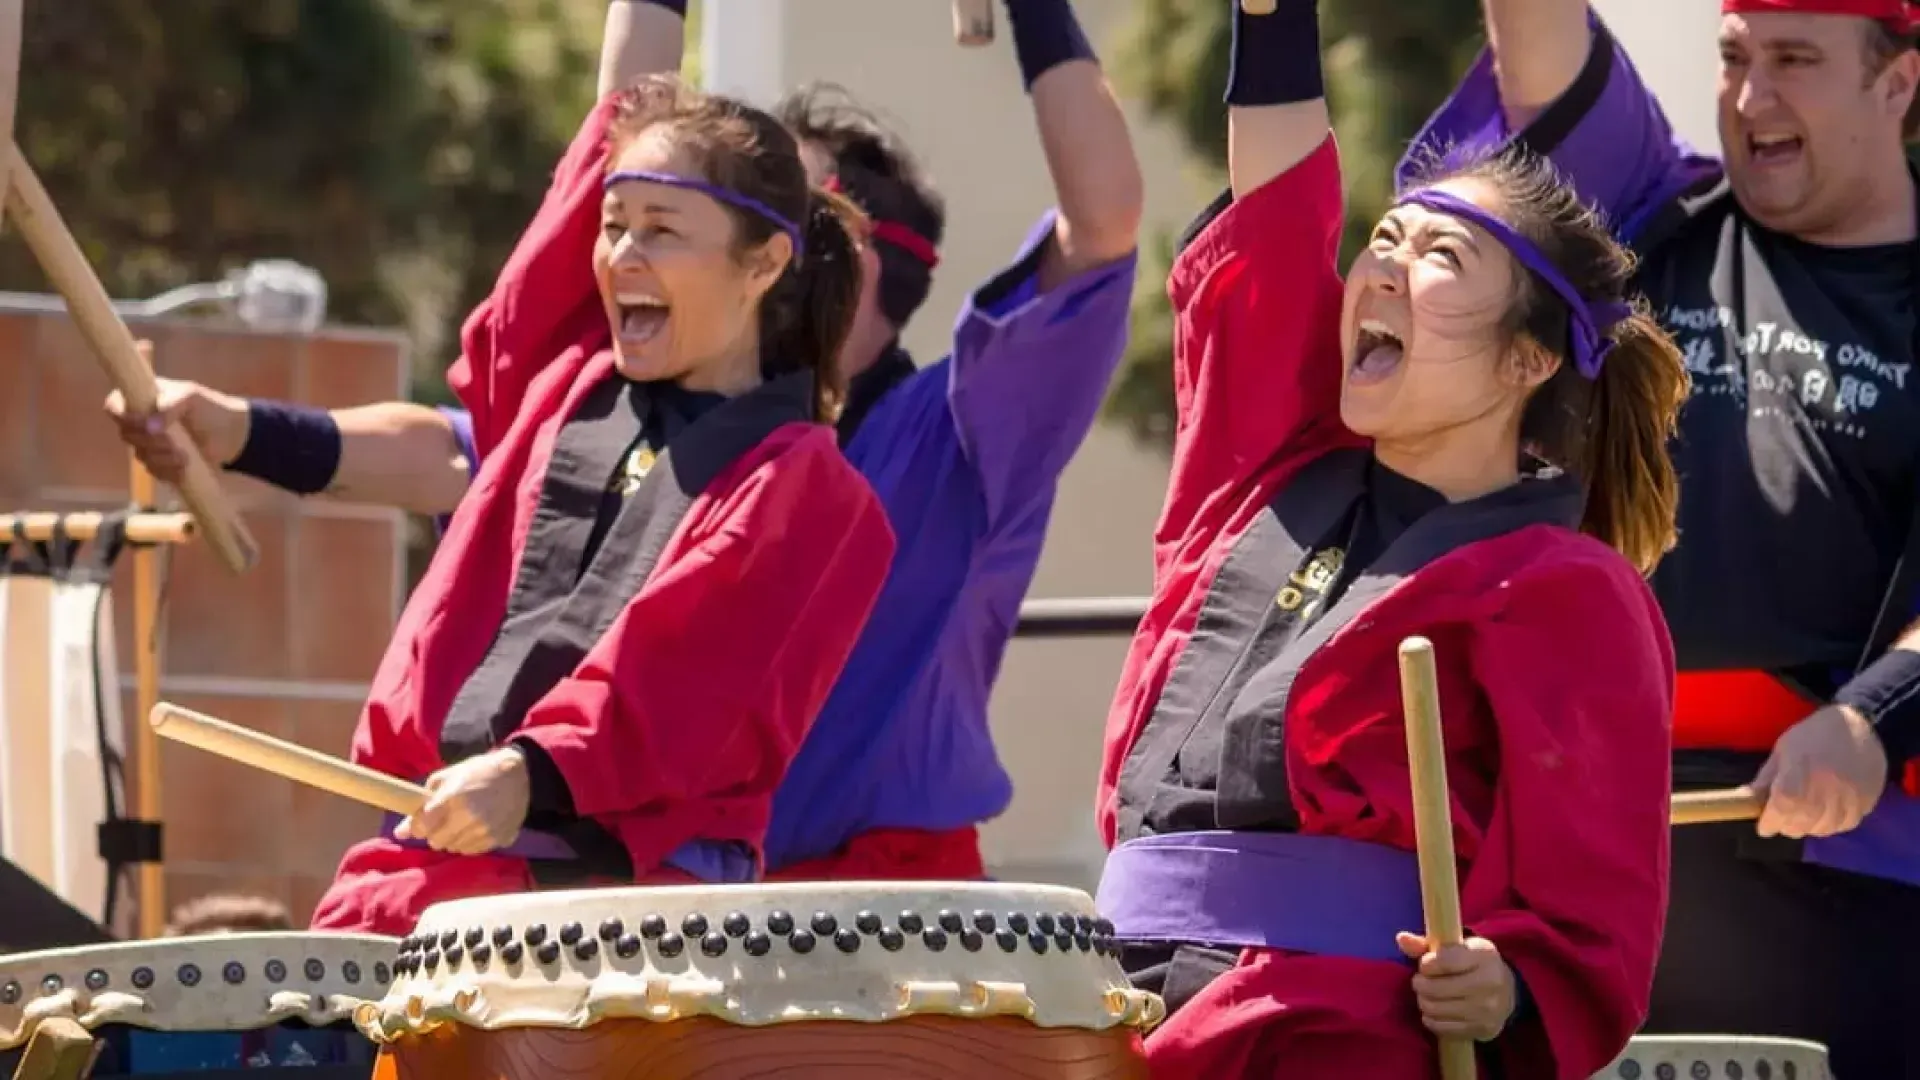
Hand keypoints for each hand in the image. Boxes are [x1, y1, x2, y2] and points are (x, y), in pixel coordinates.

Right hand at [103, 375, 249, 482]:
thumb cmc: (211, 409)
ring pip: (141, 456)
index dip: (122, 416)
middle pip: (126, 435)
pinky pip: (155, 471)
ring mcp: (151, 444)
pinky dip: (168, 471)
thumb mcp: (192, 398)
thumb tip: (149, 427)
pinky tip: (184, 467)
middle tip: (171, 441)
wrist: (233, 435)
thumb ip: (169, 406)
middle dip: (149, 441)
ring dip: (162, 458)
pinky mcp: (162, 463)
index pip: (114, 406)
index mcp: (142, 399)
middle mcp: (142, 421)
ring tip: (184, 456)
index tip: (142, 423)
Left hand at [393, 748, 531, 854]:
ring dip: (455, 838)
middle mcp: (469, 818)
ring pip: (455, 848)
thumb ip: (421, 805)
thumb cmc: (478, 771)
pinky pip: (474, 850)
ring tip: (465, 821)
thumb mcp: (446, 777)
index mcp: (453, 798)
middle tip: (447, 819)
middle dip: (437, 832)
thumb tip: (400, 833)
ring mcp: (486, 831)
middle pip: (436, 842)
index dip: (419, 825)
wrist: (520, 774)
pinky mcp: (499, 839)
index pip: (422, 827)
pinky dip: (472, 841)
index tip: (424, 820)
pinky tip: (478, 826)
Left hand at [1397, 932, 1516, 1041]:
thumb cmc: (1473, 965)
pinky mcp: (1482, 1029)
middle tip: (1420, 982)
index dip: (1426, 964)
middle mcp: (1489, 982)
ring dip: (1423, 1002)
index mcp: (1483, 955)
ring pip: (1435, 1009)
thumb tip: (1401, 939)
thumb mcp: (1456, 948)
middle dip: (1420, 984)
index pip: (1443, 961)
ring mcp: (1487, 1009)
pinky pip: (1442, 1028)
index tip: (1425, 965)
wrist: (1508, 994)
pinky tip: (1434, 1011)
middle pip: (1435, 988)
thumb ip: (1426, 944)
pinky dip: (1431, 1019)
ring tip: (1427, 996)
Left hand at [1753, 705, 1887, 838]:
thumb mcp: (1782, 751)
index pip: (1783, 808)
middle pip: (1803, 823)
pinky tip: (1825, 815)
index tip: (1764, 827)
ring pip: (1824, 828)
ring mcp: (1850, 797)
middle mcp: (1826, 789)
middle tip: (1782, 820)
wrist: (1858, 725)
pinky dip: (1832, 825)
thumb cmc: (1812, 735)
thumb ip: (1766, 779)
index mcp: (1800, 773)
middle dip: (1787, 826)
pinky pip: (1846, 824)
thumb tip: (1746, 802)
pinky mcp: (1868, 801)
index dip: (1771, 822)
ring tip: (1803, 817)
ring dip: (1809, 827)